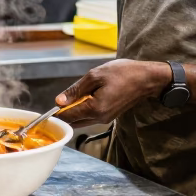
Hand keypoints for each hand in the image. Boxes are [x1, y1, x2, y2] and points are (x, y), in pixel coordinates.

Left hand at [54, 60, 169, 126]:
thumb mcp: (95, 76)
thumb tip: (59, 102)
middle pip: (73, 122)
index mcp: (94, 109)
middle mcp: (99, 118)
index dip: (55, 113)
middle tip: (60, 99)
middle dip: (64, 113)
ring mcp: (105, 118)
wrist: (146, 78)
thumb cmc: (124, 73)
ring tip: (73, 96)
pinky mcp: (109, 115)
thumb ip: (75, 90)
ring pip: (81, 120)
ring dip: (73, 111)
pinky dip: (83, 109)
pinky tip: (84, 97)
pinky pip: (90, 116)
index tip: (49, 106)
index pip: (67, 117)